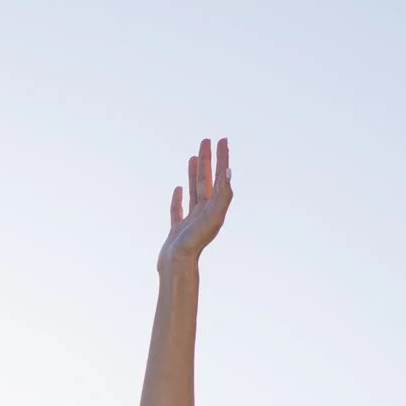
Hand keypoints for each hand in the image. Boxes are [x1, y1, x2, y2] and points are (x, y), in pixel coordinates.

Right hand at [157, 136, 230, 272]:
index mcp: (215, 206)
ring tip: (193, 157)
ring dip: (194, 173)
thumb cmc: (195, 243)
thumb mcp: (214, 217)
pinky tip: (178, 189)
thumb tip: (228, 171)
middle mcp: (206, 211)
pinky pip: (179, 209)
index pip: (220, 176)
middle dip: (208, 160)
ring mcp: (191, 220)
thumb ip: (224, 195)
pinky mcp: (178, 229)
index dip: (221, 157)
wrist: (178, 265)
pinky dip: (179, 198)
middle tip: (207, 141)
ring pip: (194, 190)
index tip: (221, 140)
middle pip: (207, 179)